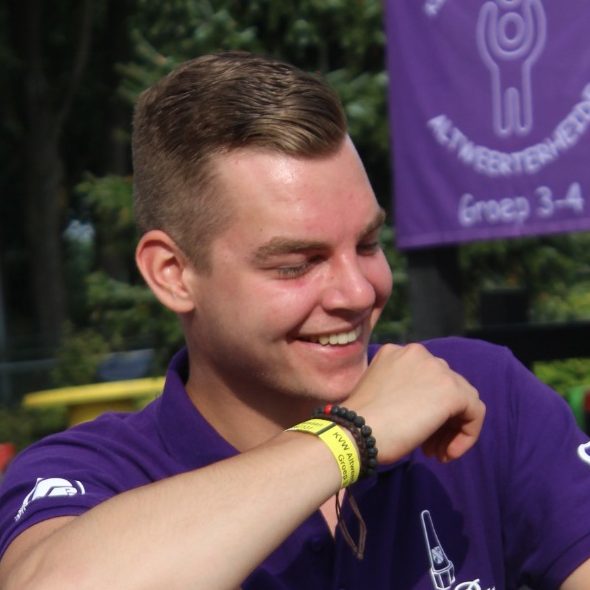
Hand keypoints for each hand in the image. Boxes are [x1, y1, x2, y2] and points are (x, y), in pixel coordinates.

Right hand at [348, 343, 484, 463]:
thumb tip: (425, 407)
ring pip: (463, 398)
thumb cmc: (360, 422)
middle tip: (429, 446)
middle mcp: (418, 353)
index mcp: (397, 352)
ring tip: (437, 452)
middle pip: (446, 385)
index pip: (427, 377)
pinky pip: (474, 412)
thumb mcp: (381, 393)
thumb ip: (405, 390)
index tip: (416, 430)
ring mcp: (436, 369)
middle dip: (441, 418)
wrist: (355, 432)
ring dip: (452, 427)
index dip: (426, 406)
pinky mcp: (451, 390)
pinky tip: (448, 453)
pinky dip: (467, 434)